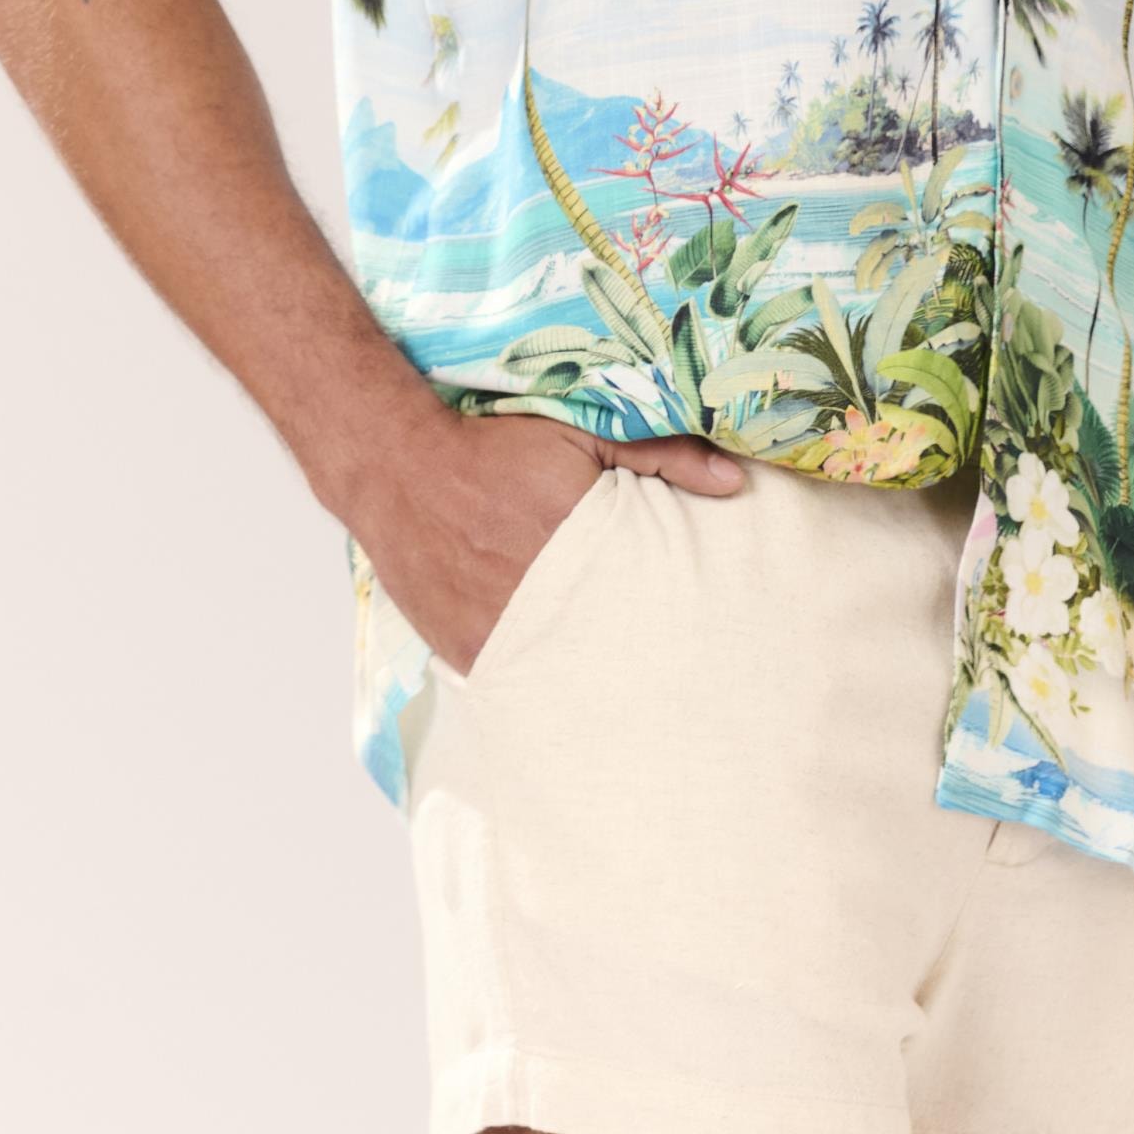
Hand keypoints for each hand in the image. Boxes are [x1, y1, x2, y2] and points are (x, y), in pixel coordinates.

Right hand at [350, 412, 747, 679]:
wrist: (397, 468)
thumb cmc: (495, 447)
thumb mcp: (581, 436)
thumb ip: (662, 456)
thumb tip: (737, 484)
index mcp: (576, 539)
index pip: (650, 598)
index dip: (679, 622)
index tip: (709, 640)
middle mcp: (538, 593)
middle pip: (614, 647)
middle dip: (645, 660)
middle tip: (683, 683)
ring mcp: (499, 632)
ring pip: (567, 675)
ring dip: (596, 680)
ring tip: (635, 697)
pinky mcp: (468, 654)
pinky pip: (519, 683)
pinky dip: (545, 682)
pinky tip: (572, 693)